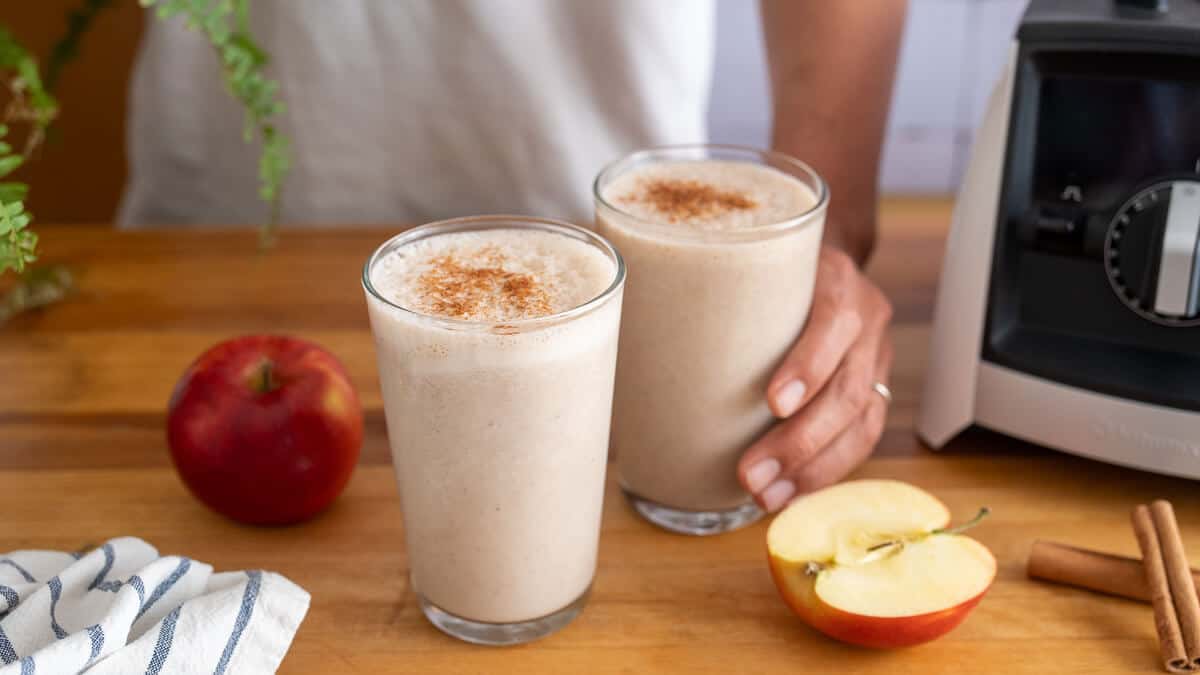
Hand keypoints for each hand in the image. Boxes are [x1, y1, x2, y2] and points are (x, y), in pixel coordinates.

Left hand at [737, 245, 893, 512]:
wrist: (820, 265)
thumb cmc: (766, 273)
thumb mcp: (748, 269)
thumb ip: (717, 296)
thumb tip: (644, 336)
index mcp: (835, 282)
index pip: (833, 324)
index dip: (807, 367)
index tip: (771, 403)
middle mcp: (866, 318)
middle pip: (846, 389)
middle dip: (799, 442)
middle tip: (750, 475)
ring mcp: (876, 355)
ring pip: (861, 422)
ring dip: (813, 469)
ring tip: (767, 496)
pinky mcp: (876, 387)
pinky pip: (862, 437)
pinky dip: (826, 471)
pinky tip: (792, 492)